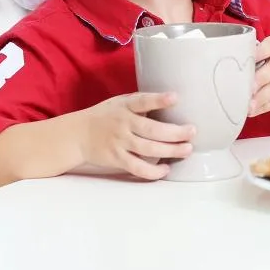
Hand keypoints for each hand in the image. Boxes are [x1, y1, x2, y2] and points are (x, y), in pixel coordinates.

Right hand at [77, 93, 195, 180]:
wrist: (77, 134)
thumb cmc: (107, 115)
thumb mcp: (121, 102)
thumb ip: (142, 102)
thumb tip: (173, 101)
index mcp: (125, 106)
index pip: (142, 101)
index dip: (158, 100)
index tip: (174, 98)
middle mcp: (123, 124)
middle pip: (152, 130)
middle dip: (175, 132)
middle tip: (192, 132)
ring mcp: (119, 142)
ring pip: (148, 149)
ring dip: (170, 150)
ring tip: (187, 149)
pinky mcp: (116, 159)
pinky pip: (137, 167)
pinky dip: (152, 171)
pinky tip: (166, 169)